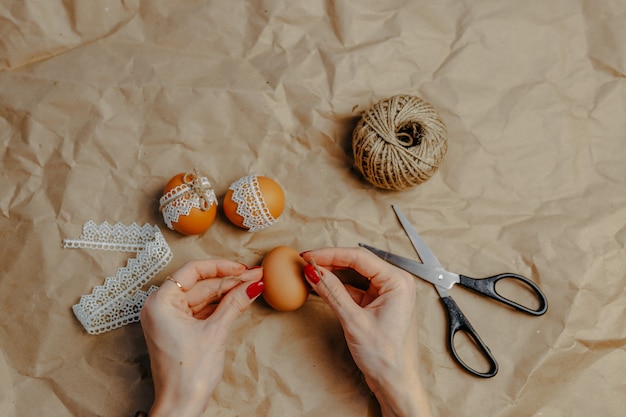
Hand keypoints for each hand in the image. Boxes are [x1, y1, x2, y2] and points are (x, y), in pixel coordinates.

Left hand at [139, 260, 263, 416]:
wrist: (181, 405)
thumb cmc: (188, 374)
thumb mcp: (216, 332)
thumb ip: (234, 304)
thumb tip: (253, 285)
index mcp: (160, 303)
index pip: (192, 271)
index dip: (220, 267)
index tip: (242, 268)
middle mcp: (161, 307)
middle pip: (200, 284)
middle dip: (229, 281)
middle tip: (255, 276)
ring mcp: (170, 319)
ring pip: (203, 297)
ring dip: (228, 292)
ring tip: (252, 285)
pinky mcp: (180, 329)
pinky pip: (202, 310)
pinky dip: (220, 305)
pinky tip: (240, 299)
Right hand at [301, 248, 431, 416]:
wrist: (396, 384)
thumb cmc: (386, 358)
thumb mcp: (353, 321)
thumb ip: (332, 292)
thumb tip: (314, 272)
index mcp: (397, 281)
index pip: (359, 257)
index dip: (330, 254)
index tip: (309, 256)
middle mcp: (396, 283)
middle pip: (357, 263)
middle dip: (330, 262)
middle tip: (306, 263)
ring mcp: (388, 293)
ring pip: (355, 275)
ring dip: (333, 274)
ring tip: (310, 273)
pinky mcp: (379, 303)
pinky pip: (356, 288)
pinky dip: (339, 287)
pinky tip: (322, 286)